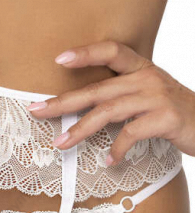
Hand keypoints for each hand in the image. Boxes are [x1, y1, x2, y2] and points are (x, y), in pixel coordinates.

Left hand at [27, 41, 194, 163]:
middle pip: (97, 88)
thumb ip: (123, 99)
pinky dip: (116, 149)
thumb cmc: (174, 116)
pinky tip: (109, 161)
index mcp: (142, 70)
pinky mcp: (165, 118)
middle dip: (63, 102)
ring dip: (80, 129)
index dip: (85, 53)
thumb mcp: (150, 99)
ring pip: (108, 111)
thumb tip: (88, 113)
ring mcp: (156, 97)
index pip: (111, 51)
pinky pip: (131, 133)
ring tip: (62, 144)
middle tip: (37, 110)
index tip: (58, 60)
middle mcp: (147, 79)